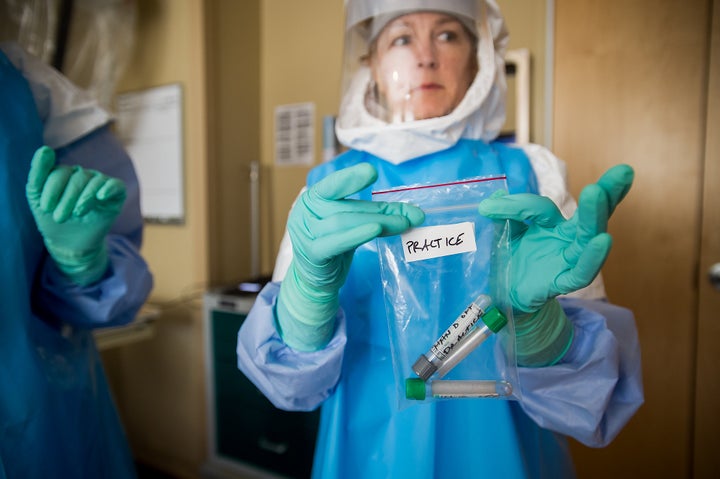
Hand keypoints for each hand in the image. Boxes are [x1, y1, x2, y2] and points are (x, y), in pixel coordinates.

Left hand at [26, 146, 125, 285]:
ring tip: (77, 213)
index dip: (52, 189)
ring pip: (94, 182)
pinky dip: (109, 189)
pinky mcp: (116, 195)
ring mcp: (101, 184)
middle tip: (60, 218)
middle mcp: (84, 175)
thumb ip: (38, 174)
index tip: (45, 208)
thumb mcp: (39, 198)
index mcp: (65, 174)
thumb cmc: (53, 218)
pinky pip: (116, 186)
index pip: (60, 173)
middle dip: (67, 198)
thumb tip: (45, 149)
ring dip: (84, 198)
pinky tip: (100, 196)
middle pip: (77, 178)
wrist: (70, 243)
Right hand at [277, 163, 424, 350]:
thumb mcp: (353, 225)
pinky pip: (337, 242)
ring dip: (378, 221)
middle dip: (381, 210)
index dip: (351, 178)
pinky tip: (376, 230)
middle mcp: (305, 212)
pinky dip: (357, 235)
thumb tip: (414, 213)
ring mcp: (306, 233)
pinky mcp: (313, 253)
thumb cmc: (334, 244)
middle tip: (412, 214)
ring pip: (345, 222)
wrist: (314, 279)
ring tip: (403, 224)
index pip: (332, 185)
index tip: (372, 171)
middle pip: (347, 207)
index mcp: (313, 198)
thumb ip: (377, 214)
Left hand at [478, 164, 633, 365]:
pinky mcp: (565, 281)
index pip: (542, 208)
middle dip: (606, 191)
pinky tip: (603, 240)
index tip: (486, 209)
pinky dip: (592, 257)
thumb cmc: (514, 261)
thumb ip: (505, 217)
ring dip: (594, 215)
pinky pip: (583, 270)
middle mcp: (566, 239)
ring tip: (597, 192)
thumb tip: (492, 199)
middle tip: (623, 170)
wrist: (507, 295)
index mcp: (552, 225)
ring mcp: (568, 259)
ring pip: (587, 237)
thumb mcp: (506, 235)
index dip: (517, 205)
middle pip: (588, 215)